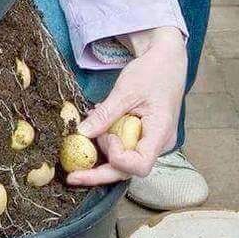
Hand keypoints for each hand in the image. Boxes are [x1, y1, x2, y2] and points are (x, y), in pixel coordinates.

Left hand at [67, 26, 186, 185]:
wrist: (167, 61)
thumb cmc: (153, 71)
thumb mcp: (126, 90)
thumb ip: (105, 115)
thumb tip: (82, 134)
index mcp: (161, 133)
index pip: (140, 166)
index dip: (118, 159)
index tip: (108, 136)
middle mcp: (158, 145)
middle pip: (127, 171)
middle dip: (98, 173)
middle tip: (71, 176)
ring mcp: (151, 144)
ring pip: (122, 164)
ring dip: (101, 154)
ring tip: (89, 133)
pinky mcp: (142, 139)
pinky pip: (122, 150)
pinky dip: (105, 144)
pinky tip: (95, 131)